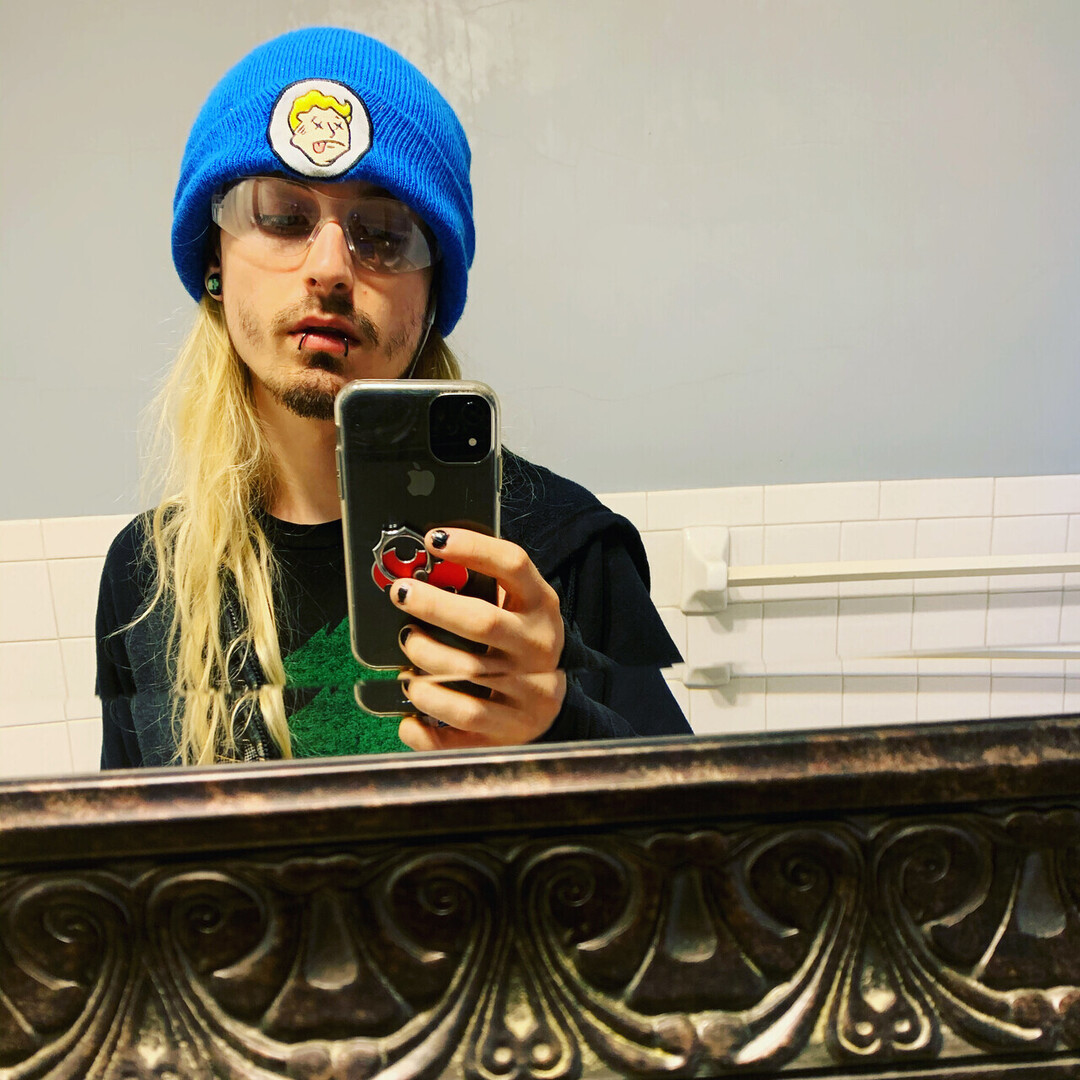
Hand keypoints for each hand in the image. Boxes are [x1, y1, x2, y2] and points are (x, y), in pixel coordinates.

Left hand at [390, 528, 565, 749]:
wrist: (552, 709)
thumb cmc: (519, 646)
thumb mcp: (516, 610)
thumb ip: (482, 589)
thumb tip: (423, 563)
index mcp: (541, 607)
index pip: (513, 565)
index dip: (473, 547)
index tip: (433, 539)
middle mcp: (539, 648)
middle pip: (484, 622)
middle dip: (434, 605)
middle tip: (401, 594)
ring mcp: (528, 693)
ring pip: (466, 679)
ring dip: (424, 661)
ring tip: (407, 649)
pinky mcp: (509, 732)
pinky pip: (459, 727)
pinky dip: (425, 723)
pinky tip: (409, 712)